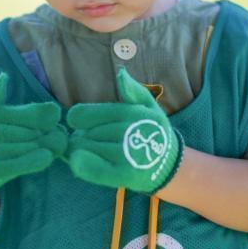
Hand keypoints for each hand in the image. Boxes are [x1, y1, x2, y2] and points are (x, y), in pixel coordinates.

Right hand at [0, 72, 65, 206]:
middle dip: (46, 133)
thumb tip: (3, 78)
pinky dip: (33, 161)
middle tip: (62, 135)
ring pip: (25, 147)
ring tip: (59, 145)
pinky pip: (17, 164)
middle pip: (27, 131)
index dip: (40, 115)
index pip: (20, 113)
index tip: (55, 116)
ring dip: (45, 146)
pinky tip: (46, 157)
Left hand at [66, 68, 182, 193]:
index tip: (79, 123)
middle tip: (90, 140)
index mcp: (132, 113)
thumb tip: (120, 73)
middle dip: (81, 137)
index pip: (85, 114)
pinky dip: (82, 166)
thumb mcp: (149, 106)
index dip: (78, 119)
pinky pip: (95, 169)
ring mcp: (128, 155)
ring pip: (87, 150)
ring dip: (81, 152)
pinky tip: (78, 162)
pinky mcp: (125, 175)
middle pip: (85, 133)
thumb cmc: (152, 131)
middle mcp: (130, 132)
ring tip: (92, 152)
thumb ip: (134, 91)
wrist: (169, 164)